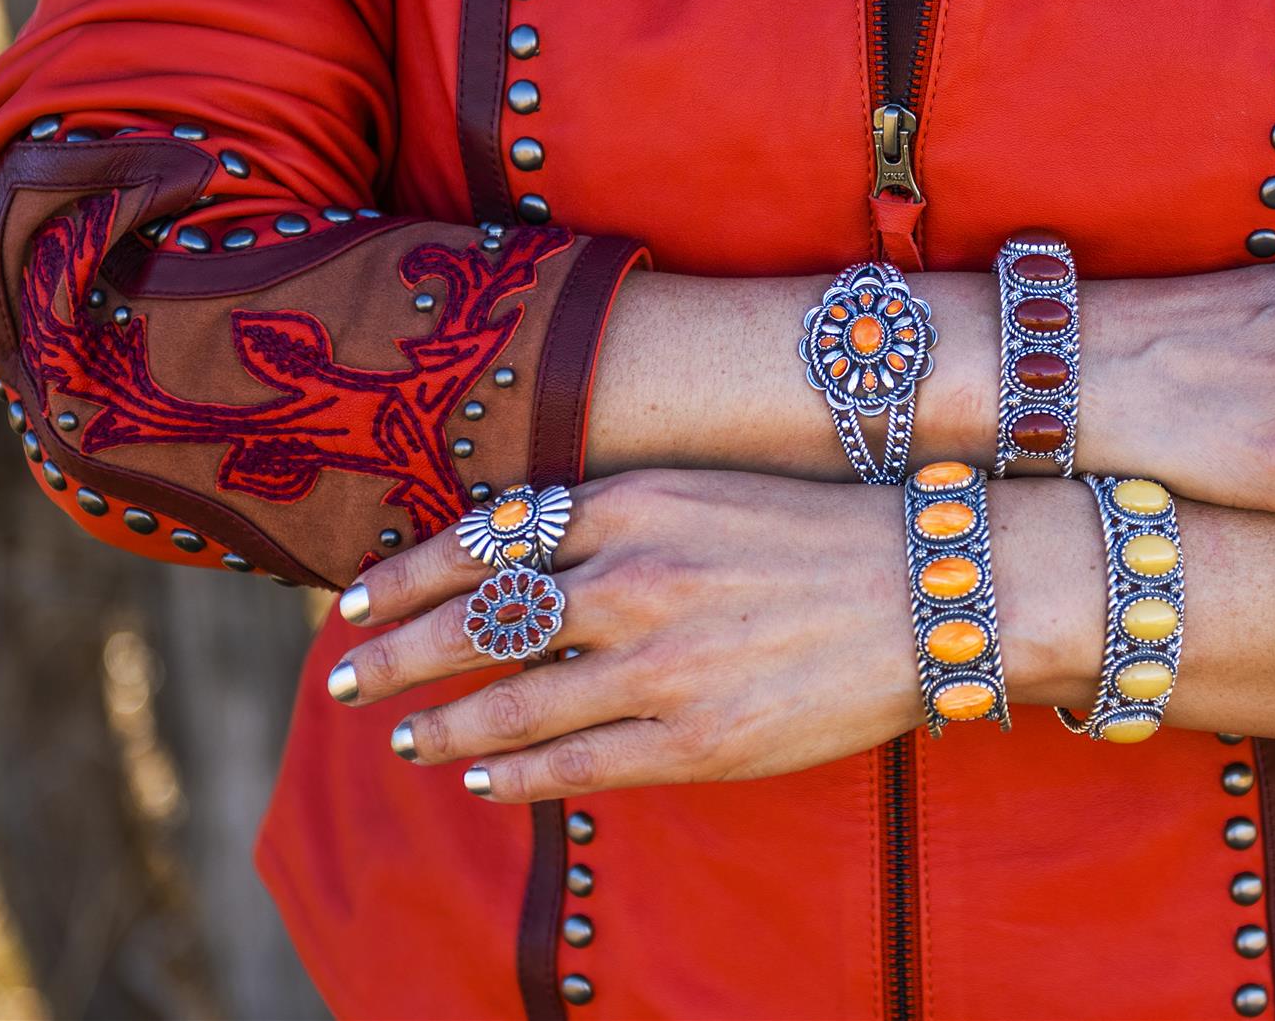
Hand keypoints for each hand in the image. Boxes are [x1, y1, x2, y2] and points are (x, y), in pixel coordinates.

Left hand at [323, 471, 934, 800]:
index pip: (483, 541)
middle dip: (393, 654)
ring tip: (405, 736)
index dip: (404, 576)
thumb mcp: (704, 494)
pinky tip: (483, 780)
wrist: (932, 589)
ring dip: (442, 725)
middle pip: (475, 622)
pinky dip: (513, 775)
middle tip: (342, 675)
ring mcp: (661, 664)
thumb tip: (515, 561)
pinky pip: (574, 766)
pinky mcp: (697, 739)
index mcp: (634, 502)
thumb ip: (611, 519)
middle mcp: (633, 578)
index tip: (352, 601)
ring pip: (510, 706)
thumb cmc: (819, 534)